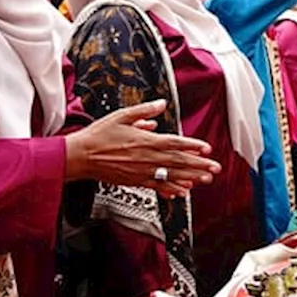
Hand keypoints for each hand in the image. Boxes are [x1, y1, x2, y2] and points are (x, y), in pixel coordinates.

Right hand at [66, 100, 218, 196]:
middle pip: (178, 161)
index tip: (207, 148)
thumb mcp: (121, 116)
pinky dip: (171, 189)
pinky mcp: (135, 181)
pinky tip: (182, 192)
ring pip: (171, 175)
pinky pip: (157, 186)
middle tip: (215, 168)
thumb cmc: (100, 134)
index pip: (175, 143)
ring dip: (190, 177)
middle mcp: (147, 157)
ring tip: (206, 179)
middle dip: (199, 164)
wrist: (81, 156)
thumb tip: (161, 104)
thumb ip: (144, 110)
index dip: (193, 146)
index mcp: (146, 140)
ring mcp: (141, 171)